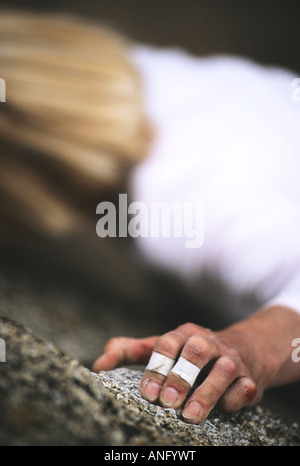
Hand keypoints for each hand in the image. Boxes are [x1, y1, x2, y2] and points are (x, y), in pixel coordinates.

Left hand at [93, 306, 299, 422]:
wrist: (245, 351)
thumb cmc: (191, 354)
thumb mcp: (162, 348)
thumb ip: (129, 351)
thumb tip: (99, 364)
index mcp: (184, 334)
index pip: (167, 342)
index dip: (157, 366)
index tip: (147, 393)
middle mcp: (208, 342)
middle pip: (196, 351)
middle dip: (181, 376)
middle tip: (167, 402)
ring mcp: (232, 359)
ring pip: (224, 369)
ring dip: (207, 392)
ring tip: (190, 416)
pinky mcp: (251, 378)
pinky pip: (246, 387)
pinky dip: (235, 398)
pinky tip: (224, 409)